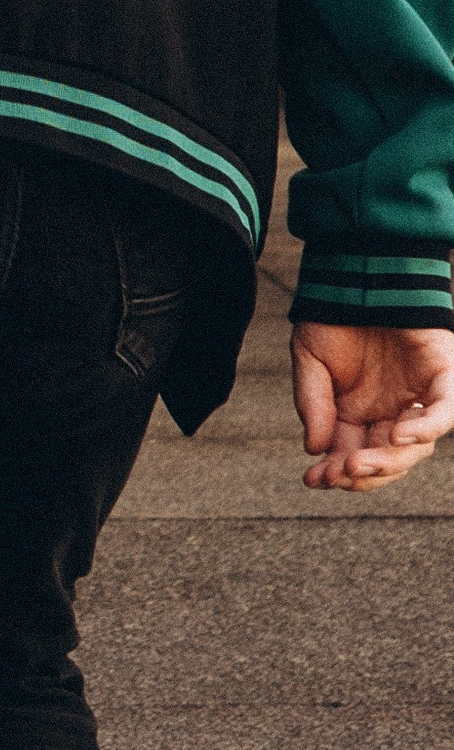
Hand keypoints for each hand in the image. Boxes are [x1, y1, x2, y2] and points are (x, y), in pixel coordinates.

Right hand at [292, 323, 453, 487]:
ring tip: (358, 463)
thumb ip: (312, 403)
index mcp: (360, 412)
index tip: (313, 479)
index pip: (354, 455)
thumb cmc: (333, 315)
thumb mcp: (309, 361)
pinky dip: (426, 428)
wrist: (358, 270)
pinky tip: (398, 435)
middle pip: (387, 459)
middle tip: (336, 474)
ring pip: (416, 447)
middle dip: (362, 473)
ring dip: (389, 460)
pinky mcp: (443, 377)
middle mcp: (392, 411)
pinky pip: (442, 413)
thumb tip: (314, 449)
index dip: (337, 472)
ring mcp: (419, 397)